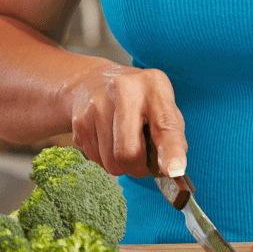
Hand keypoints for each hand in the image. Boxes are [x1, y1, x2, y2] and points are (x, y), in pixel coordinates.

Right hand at [61, 63, 186, 177]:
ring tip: (121, 143)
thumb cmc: (138, 100)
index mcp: (153, 86)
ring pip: (111, 162)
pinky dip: (103, 158)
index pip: (165, 124)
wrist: (93, 80)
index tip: (173, 170)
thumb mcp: (162, 106)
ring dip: (120, 165)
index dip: (170, 151)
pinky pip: (95, 159)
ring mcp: (96, 104)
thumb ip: (173, 137)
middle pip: (130, 152)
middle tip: (142, 161)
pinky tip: (106, 138)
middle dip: (139, 168)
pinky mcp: (79, 119)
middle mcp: (123, 90)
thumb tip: (173, 171)